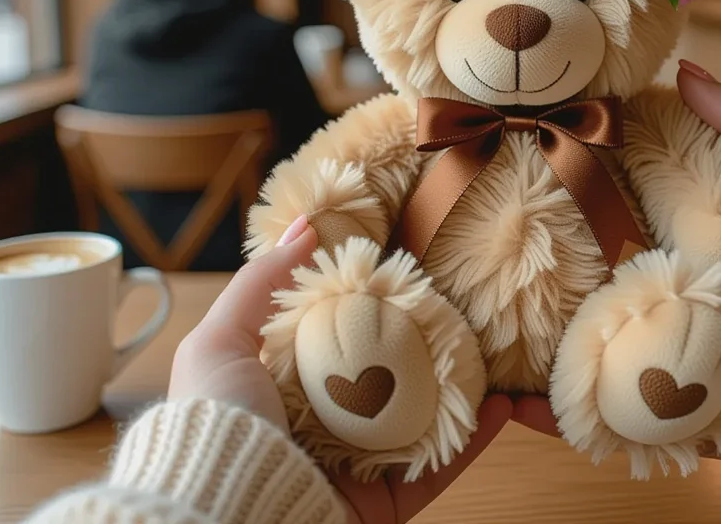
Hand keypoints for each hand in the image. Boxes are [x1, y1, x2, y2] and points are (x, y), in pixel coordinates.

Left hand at [169, 216, 511, 522]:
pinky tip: (502, 406)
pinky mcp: (384, 504)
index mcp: (284, 389)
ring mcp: (357, 468)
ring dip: (462, 391)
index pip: (340, 339)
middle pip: (388, 380)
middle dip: (428, 348)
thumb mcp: (221, 342)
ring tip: (497, 355)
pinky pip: (437, 469)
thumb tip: (304, 224)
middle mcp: (322, 428)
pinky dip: (473, 440)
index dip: (377, 308)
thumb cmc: (218, 424)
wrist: (227, 510)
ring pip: (422, 422)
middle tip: (467, 313)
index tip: (415, 276)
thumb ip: (261, 284)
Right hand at [513, 62, 720, 462]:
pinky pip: (623, 422)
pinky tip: (511, 400)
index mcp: (718, 248)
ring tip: (476, 330)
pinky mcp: (696, 423)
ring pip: (602, 356)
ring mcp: (690, 366)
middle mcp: (697, 305)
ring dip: (544, 349)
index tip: (536, 177)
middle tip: (489, 257)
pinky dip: (570, 416)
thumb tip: (682, 70)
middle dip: (551, 280)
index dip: (588, 204)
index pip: (634, 223)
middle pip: (608, 289)